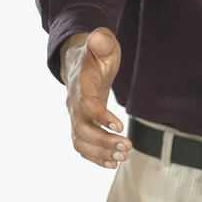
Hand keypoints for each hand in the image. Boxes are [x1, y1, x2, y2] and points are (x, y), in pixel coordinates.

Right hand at [61, 27, 131, 168]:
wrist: (80, 62)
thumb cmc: (96, 54)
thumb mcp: (102, 43)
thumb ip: (101, 41)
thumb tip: (100, 38)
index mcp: (80, 83)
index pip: (86, 104)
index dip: (101, 117)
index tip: (119, 126)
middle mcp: (73, 102)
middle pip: (82, 128)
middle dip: (104, 141)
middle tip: (127, 148)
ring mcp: (75, 115)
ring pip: (81, 140)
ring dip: (101, 153)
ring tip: (123, 157)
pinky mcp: (80, 124)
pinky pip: (82, 145)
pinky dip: (95, 157)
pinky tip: (112, 163)